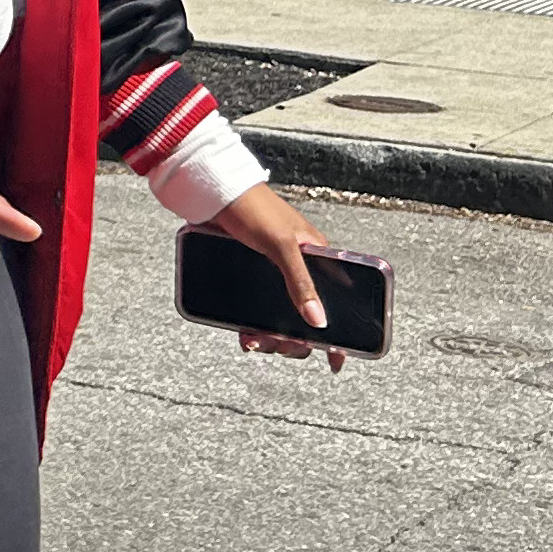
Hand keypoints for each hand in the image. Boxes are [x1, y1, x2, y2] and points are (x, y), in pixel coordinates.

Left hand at [199, 181, 347, 370]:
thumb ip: (301, 282)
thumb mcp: (281, 245)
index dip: (339, 332)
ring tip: (255, 341)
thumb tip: (319, 321)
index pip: (337, 300)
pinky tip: (245, 335)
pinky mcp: (250, 278)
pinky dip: (253, 327)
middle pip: (306, 318)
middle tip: (279, 345)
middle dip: (295, 339)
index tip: (336, 359)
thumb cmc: (253, 208)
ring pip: (280, 318)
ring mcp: (274, 275)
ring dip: (271, 336)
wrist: (213, 192)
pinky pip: (256, 311)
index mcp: (318, 259)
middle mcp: (300, 269)